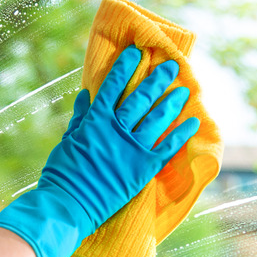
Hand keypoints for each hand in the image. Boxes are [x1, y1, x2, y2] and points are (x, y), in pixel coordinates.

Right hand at [0, 46, 199, 256]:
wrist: (68, 204)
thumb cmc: (62, 174)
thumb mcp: (68, 142)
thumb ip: (80, 118)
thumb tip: (86, 95)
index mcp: (95, 121)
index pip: (113, 87)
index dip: (125, 68)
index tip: (136, 52)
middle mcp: (116, 129)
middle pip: (141, 98)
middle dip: (157, 79)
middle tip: (171, 65)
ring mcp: (132, 148)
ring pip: (157, 118)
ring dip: (172, 102)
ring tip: (185, 90)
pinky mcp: (143, 168)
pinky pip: (168, 147)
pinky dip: (181, 133)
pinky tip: (193, 121)